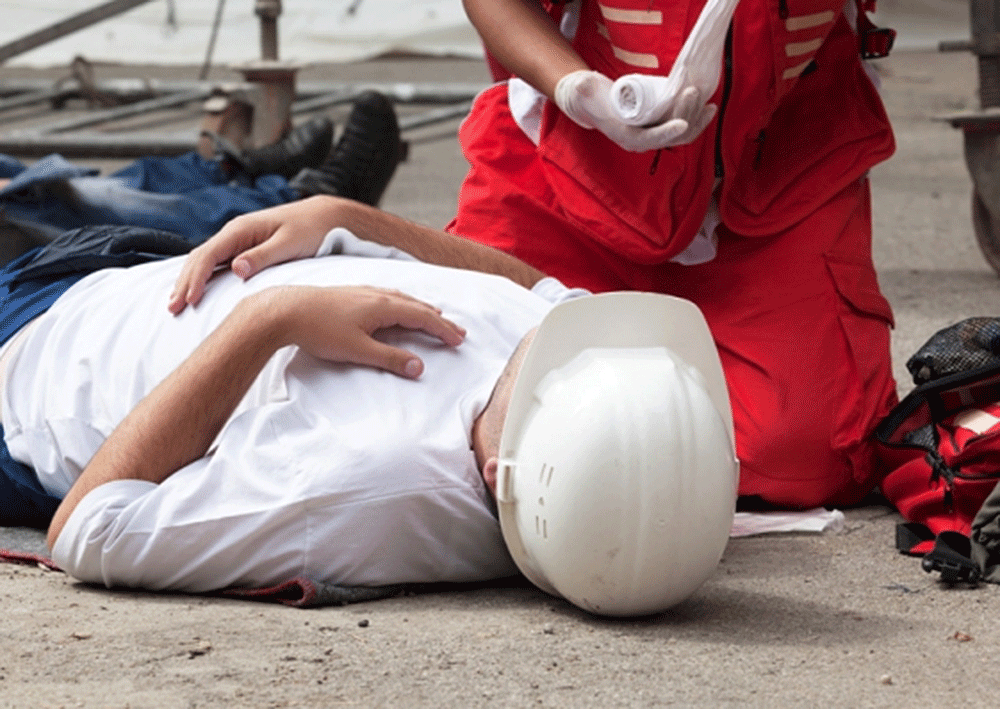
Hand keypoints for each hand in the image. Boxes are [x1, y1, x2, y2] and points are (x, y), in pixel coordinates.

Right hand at [168, 196, 340, 314]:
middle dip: (184, 283)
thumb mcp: (290, 244)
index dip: (195, 279)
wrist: (326, 217)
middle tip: (172, 309)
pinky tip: (196, 292)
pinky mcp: (245, 248)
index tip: (189, 301)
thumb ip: (263, 256)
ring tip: (176, 305)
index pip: (208, 255)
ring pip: (205, 261)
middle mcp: (235, 233)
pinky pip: (216, 264)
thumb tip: (236, 268)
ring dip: (189, 281)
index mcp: (241, 230)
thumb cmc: (311, 230)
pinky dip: (203, 278)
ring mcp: (238, 240)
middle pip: (199, 258)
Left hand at [270, 285, 465, 378]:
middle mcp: (377, 295)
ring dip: (420, 308)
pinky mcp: (350, 294)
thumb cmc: (319, 329)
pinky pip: (386, 295)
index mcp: (383, 306)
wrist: (285, 310)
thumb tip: (418, 366)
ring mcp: (363, 292)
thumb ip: (390, 358)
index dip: (443, 329)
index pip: (423, 318)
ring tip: (432, 314)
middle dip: (438, 319)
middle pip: (416, 306)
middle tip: (455, 330)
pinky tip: (394, 304)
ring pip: (401, 298)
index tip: (458, 339)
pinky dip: (401, 302)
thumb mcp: (358, 350)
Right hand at [554, 70, 714, 151]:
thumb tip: (583, 86)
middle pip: (670, 135)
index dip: (666, 133)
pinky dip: (698, 119)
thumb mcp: (584, 91)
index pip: (649, 139)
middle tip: (693, 92)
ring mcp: (654, 134)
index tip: (682, 123)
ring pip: (682, 135)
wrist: (595, 102)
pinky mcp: (662, 126)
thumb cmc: (591, 97)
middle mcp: (642, 140)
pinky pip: (684, 129)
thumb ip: (583, 88)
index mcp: (625, 137)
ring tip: (708, 102)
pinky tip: (708, 108)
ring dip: (697, 119)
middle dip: (686, 115)